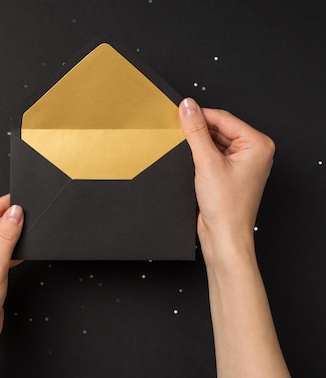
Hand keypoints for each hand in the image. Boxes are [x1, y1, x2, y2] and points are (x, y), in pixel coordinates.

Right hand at [179, 98, 288, 377]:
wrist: (224, 237)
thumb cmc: (226, 207)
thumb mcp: (206, 162)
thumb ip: (195, 131)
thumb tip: (188, 107)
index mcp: (257, 144)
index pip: (223, 118)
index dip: (199, 115)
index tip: (178, 112)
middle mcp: (254, 151)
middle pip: (219, 128)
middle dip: (197, 130)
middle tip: (176, 130)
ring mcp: (242, 163)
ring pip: (214, 141)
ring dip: (197, 143)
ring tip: (181, 147)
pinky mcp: (230, 173)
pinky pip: (212, 154)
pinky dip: (199, 154)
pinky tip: (188, 159)